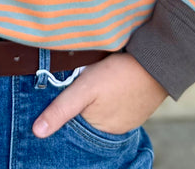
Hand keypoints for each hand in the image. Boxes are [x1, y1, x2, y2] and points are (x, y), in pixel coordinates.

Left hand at [32, 52, 167, 137]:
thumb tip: (37, 132)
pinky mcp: (136, 106)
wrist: (156, 63)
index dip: (64, 111)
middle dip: (80, 104)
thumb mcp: (84, 89)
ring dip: (95, 99)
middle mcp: (114, 131)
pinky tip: (109, 82)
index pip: (73, 126)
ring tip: (94, 82)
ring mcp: (127, 119)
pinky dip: (110, 95)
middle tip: (78, 82)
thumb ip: (61, 109)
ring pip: (101, 110)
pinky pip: (116, 104)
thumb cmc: (119, 75)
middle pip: (87, 118)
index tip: (58, 97)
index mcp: (100, 131)